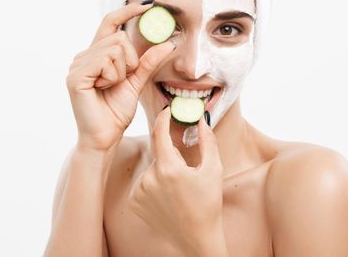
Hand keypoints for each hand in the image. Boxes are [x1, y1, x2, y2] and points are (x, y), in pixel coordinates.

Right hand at [65, 2, 175, 151]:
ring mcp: (78, 64)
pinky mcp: (76, 76)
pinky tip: (103, 90)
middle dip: (130, 60)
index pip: (111, 22)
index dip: (128, 11)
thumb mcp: (137, 81)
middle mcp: (84, 55)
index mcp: (97, 54)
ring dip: (122, 71)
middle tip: (121, 80)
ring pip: (115, 48)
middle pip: (119, 37)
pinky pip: (106, 62)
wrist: (105, 136)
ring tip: (111, 87)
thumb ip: (149, 61)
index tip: (149, 4)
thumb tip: (168, 43)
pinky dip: (113, 77)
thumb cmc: (116, 111)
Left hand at [128, 107, 223, 251]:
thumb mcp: (213, 169)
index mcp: (168, 168)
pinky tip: (168, 196)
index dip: (163, 118)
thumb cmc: (208, 204)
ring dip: (163, 169)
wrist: (196, 238)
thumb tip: (201, 119)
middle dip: (172, 153)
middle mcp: (149, 178)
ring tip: (179, 188)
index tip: (167, 110)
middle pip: (159, 152)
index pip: (159, 132)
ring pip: (151, 167)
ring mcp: (138, 191)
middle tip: (186, 166)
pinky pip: (143, 182)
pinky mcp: (134, 201)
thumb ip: (207, 140)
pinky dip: (154, 183)